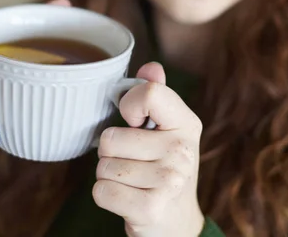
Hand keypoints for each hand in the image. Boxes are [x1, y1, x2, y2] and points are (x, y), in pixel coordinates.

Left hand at [94, 63, 204, 236]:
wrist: (177, 224)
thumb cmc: (164, 169)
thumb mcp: (168, 131)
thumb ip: (157, 96)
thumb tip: (151, 66)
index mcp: (186, 123)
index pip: (148, 94)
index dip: (128, 104)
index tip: (134, 121)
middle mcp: (182, 150)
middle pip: (110, 137)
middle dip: (111, 151)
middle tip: (133, 161)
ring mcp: (168, 181)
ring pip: (102, 166)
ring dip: (108, 174)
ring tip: (132, 181)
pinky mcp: (150, 208)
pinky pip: (101, 191)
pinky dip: (106, 195)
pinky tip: (127, 198)